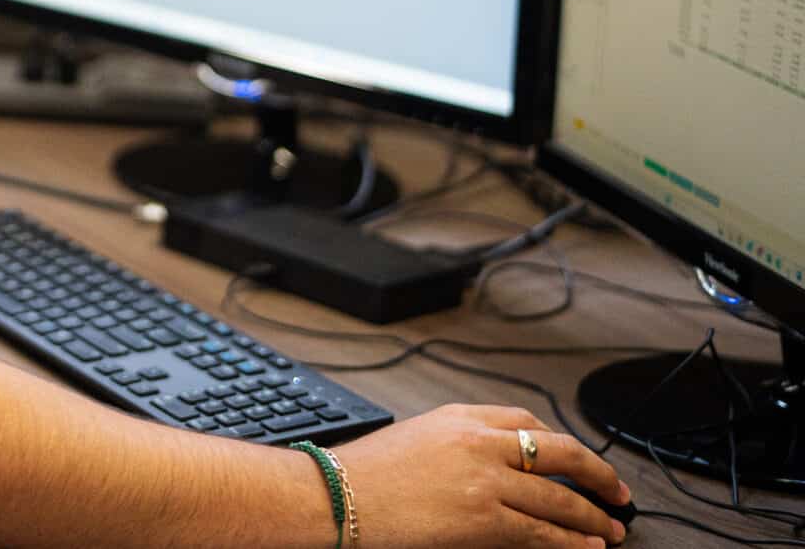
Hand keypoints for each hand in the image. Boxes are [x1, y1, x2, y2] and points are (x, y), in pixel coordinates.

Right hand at [333, 404, 628, 547]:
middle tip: (617, 492)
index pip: (528, 421)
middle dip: (598, 473)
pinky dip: (573, 540)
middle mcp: (478, 441)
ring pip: (560, 496)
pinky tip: (589, 547)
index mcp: (459, 416)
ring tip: (613, 529)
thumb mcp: (415, 440)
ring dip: (594, 515)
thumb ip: (457, 445)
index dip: (563, 443)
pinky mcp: (484, 518)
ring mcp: (485, 479)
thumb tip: (493, 468)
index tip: (578, 459)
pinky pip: (543, 531)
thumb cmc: (360, 474)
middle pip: (559, 451)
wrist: (335, 496)